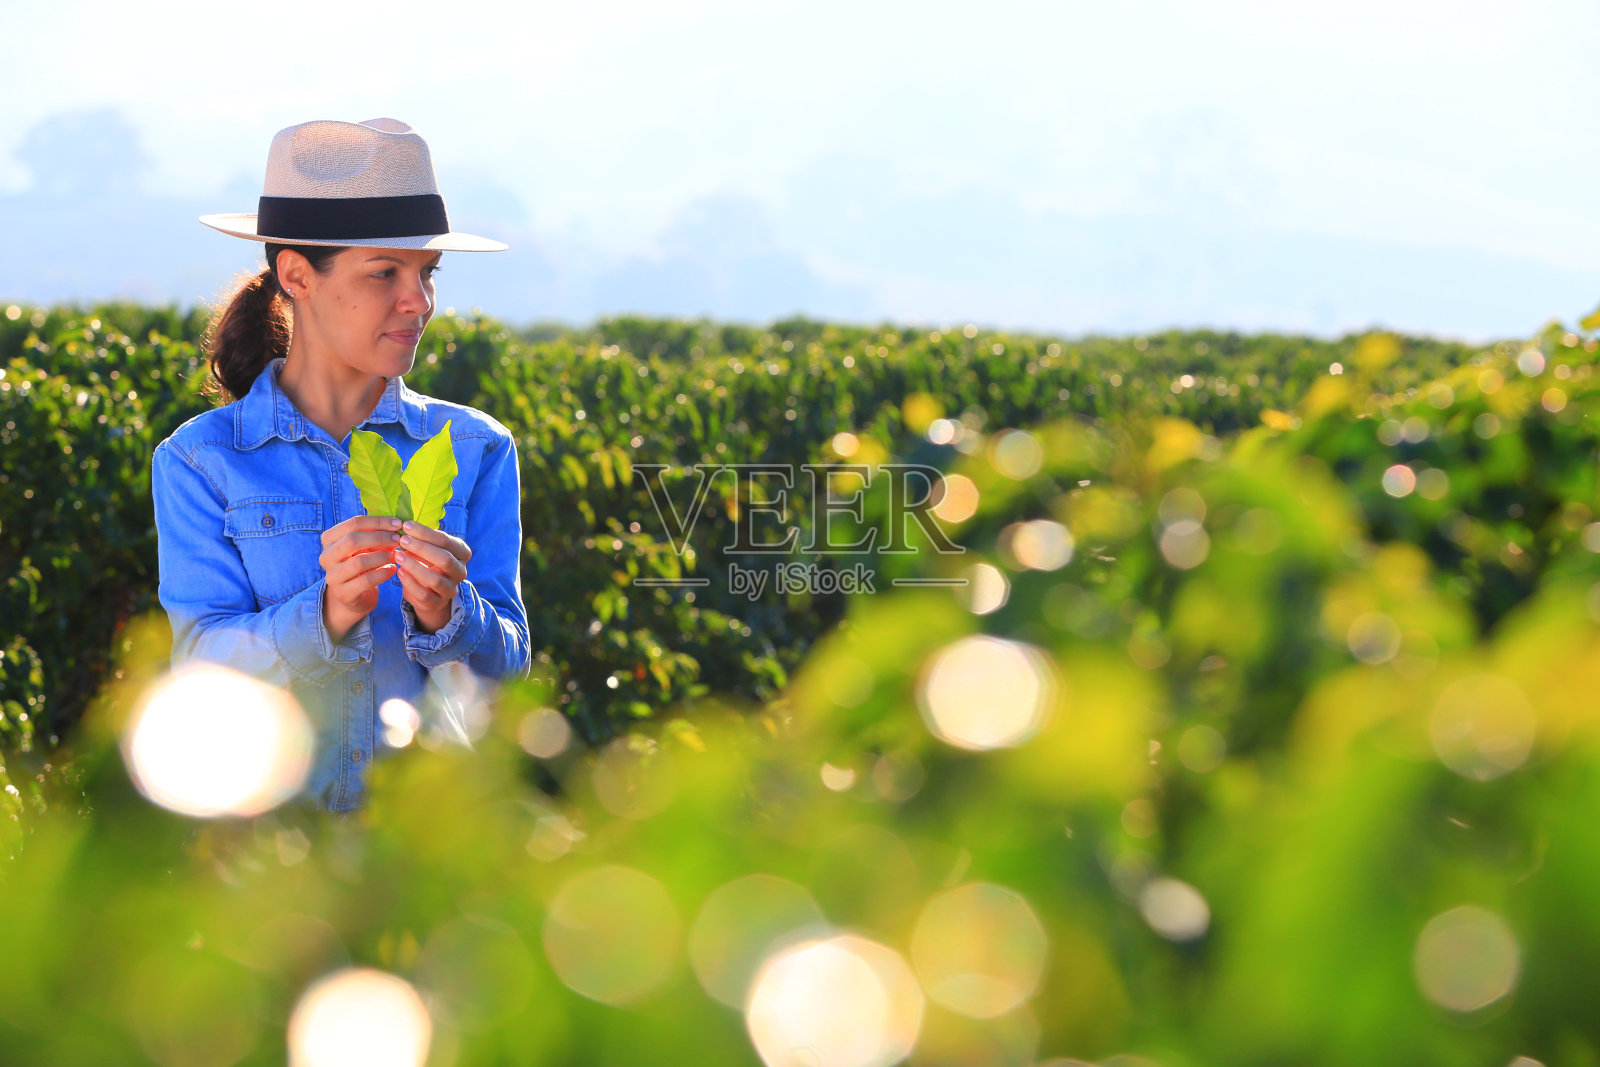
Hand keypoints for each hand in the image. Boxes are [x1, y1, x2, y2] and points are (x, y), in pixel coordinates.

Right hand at [319, 515, 402, 642]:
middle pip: (352, 540)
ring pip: (359, 562)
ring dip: (383, 556)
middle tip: (398, 540)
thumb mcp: (364, 546)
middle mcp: (326, 556)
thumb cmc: (361, 563)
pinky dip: (383, 573)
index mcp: (329, 539)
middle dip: (379, 538)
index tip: (397, 523)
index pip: (353, 523)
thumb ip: (374, 533)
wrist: (353, 596)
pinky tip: (393, 569)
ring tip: (397, 555)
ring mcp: (333, 576)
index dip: (377, 522)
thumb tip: (397, 522)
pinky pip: (366, 580)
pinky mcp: (343, 593)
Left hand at [393, 520, 471, 633]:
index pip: (446, 541)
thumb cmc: (428, 560)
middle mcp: (460, 571)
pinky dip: (411, 583)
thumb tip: (402, 522)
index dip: (425, 533)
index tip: (405, 525)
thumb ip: (421, 537)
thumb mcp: (429, 546)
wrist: (430, 590)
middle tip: (402, 539)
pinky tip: (399, 572)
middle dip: (421, 548)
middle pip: (444, 559)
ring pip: (435, 579)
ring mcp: (450, 588)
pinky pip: (424, 594)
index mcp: (462, 553)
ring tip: (398, 555)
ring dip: (414, 566)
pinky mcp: (437, 603)